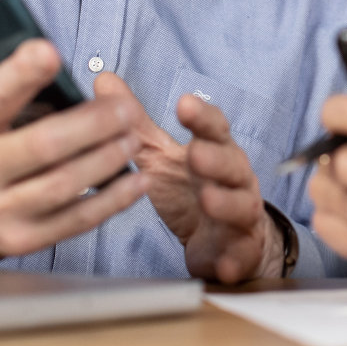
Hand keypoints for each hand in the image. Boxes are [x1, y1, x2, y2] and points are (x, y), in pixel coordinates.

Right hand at [0, 39, 146, 256]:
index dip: (21, 74)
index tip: (50, 51)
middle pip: (43, 144)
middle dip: (91, 124)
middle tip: (124, 109)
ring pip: (64, 183)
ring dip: (107, 159)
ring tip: (132, 137)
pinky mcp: (22, 239)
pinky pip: (76, 220)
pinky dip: (113, 200)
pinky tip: (137, 180)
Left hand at [96, 75, 282, 282]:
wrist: (227, 240)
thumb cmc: (193, 191)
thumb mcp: (163, 159)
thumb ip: (137, 125)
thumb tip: (103, 81)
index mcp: (216, 152)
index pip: (214, 128)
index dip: (201, 117)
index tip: (184, 103)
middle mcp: (234, 179)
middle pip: (233, 164)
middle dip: (216, 158)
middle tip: (195, 153)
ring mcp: (241, 215)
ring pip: (241, 206)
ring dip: (226, 202)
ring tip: (208, 199)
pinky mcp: (241, 251)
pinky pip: (242, 255)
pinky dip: (235, 259)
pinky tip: (224, 264)